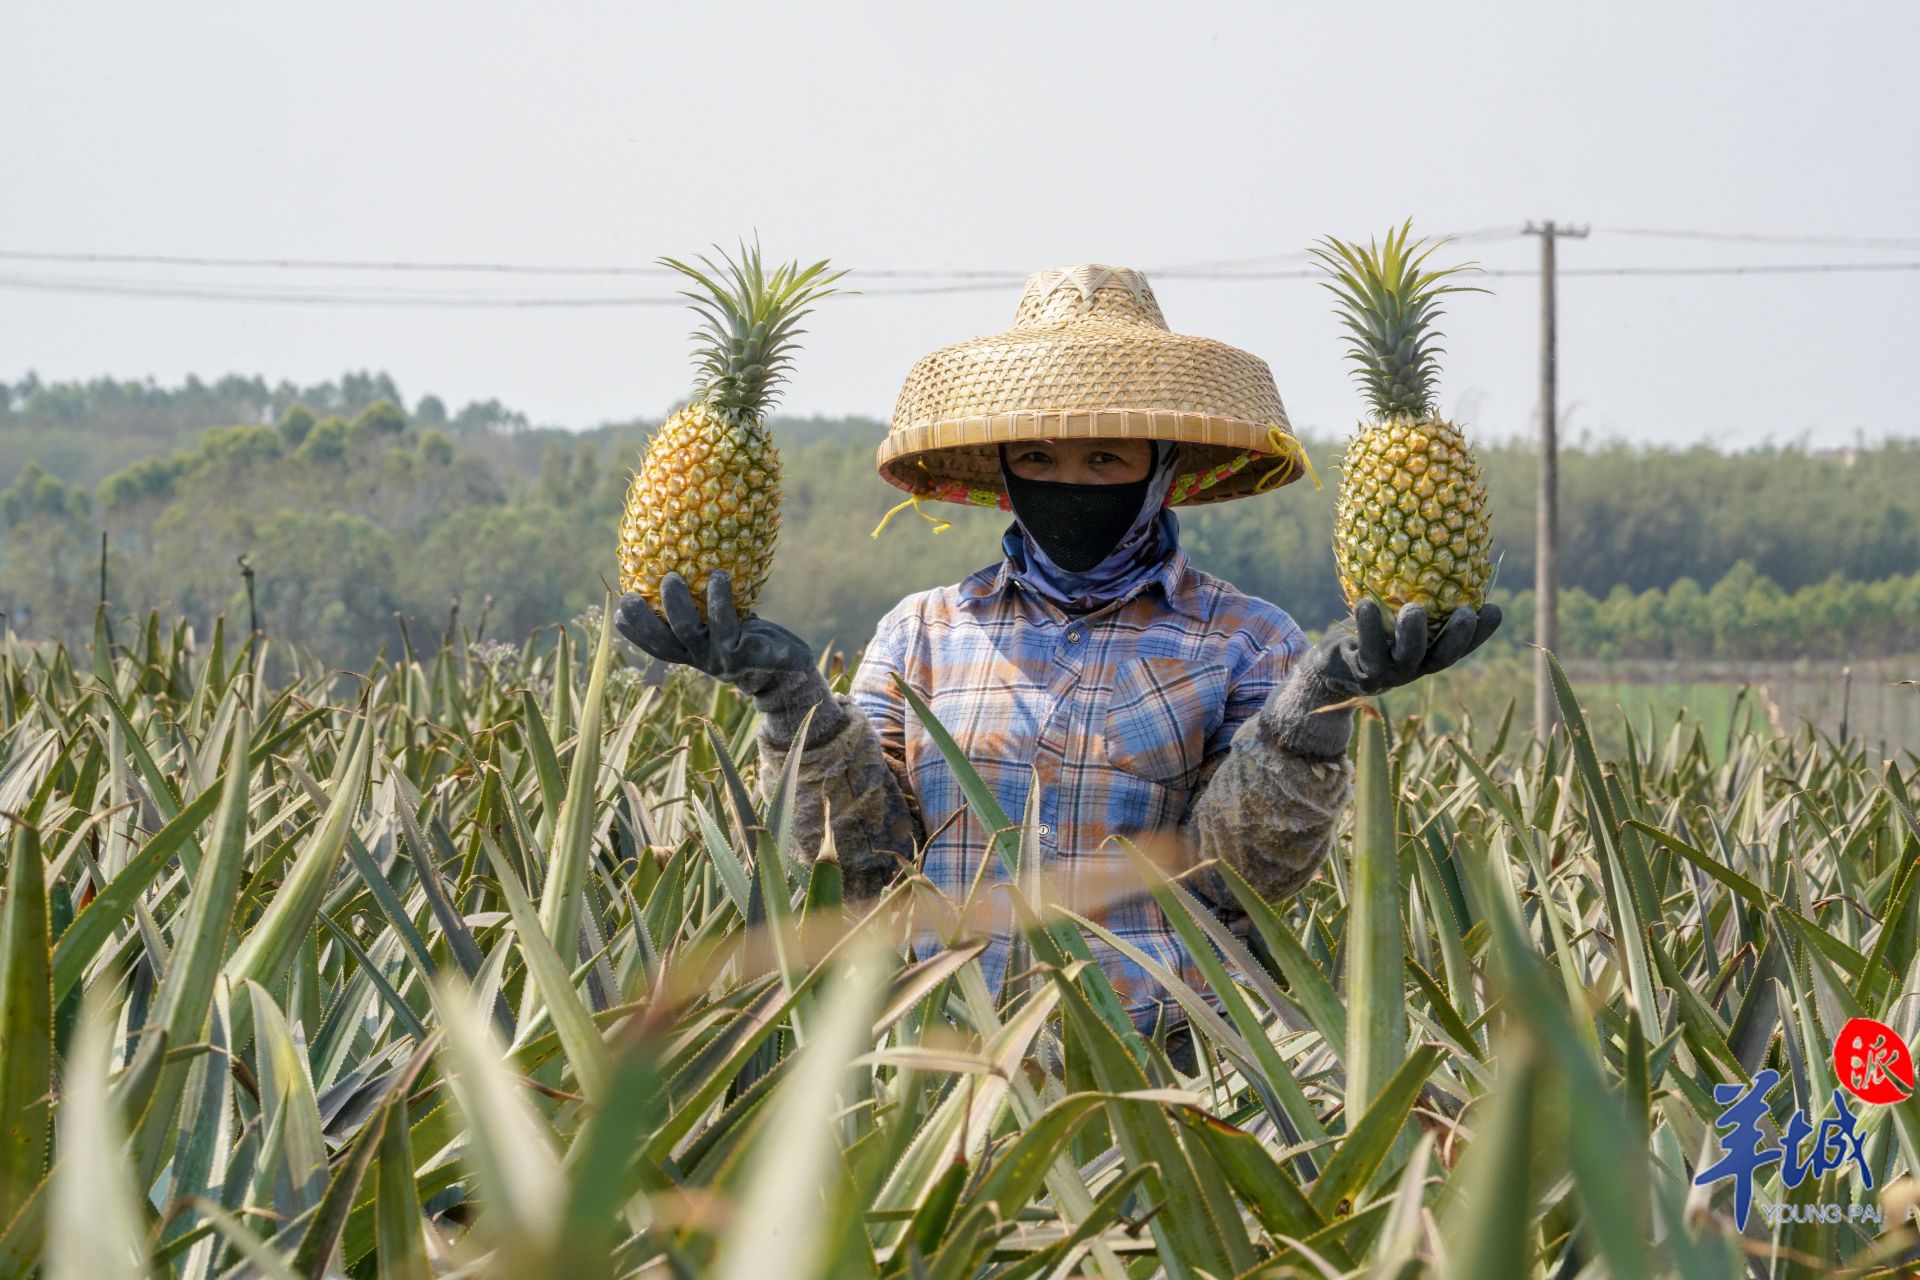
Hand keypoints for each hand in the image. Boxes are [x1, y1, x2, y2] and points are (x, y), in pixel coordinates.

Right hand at [616, 570, 845, 745]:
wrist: (789, 673)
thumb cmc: (753, 642)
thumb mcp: (726, 629)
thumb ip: (707, 612)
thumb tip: (686, 565)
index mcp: (692, 654)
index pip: (655, 646)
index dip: (634, 631)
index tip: (619, 609)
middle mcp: (701, 659)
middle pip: (663, 643)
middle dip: (643, 621)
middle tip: (631, 595)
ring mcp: (720, 659)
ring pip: (689, 633)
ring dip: (677, 605)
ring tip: (672, 578)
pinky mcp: (743, 653)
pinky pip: (726, 623)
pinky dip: (719, 598)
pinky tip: (718, 575)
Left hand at [1313, 598, 1502, 698]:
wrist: (1334, 664)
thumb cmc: (1373, 626)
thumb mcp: (1397, 609)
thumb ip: (1420, 591)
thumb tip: (1438, 540)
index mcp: (1430, 650)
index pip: (1463, 644)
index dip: (1482, 631)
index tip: (1494, 608)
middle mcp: (1416, 665)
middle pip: (1443, 657)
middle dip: (1457, 636)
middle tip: (1466, 613)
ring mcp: (1390, 673)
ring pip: (1408, 657)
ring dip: (1413, 633)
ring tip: (1414, 609)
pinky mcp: (1363, 672)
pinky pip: (1368, 650)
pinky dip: (1368, 626)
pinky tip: (1366, 603)